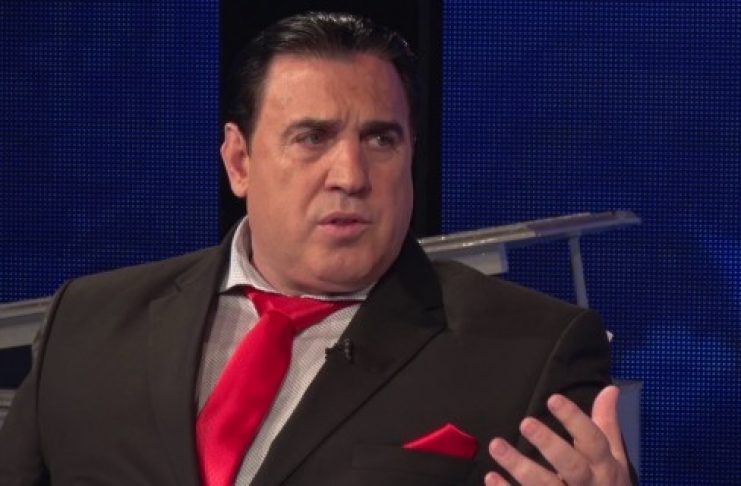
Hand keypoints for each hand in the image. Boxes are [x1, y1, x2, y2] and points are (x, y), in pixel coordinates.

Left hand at [485, 385, 630, 484]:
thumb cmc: (607, 485)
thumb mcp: (614, 457)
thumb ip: (607, 424)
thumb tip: (610, 389)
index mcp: (605, 467)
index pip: (593, 440)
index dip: (574, 420)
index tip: (553, 399)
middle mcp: (590, 485)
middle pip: (571, 465)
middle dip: (549, 444)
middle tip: (525, 423)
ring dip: (519, 466)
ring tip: (496, 445)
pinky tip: (491, 477)